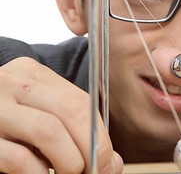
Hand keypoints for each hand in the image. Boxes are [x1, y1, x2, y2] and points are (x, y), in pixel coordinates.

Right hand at [0, 57, 122, 173]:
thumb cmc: (11, 126)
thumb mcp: (44, 119)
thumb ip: (78, 134)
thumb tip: (112, 163)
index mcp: (32, 75)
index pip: (81, 100)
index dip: (100, 134)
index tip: (105, 158)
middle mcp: (11, 83)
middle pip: (70, 109)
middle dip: (91, 147)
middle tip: (93, 170)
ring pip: (48, 129)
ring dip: (69, 161)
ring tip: (69, 173)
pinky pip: (17, 157)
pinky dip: (38, 173)